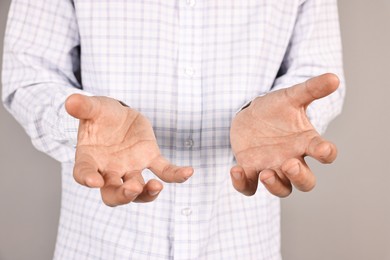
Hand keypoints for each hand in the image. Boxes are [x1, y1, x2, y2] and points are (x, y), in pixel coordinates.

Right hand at [65, 94, 192, 205]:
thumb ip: (83, 106)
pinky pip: (164, 171)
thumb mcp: (92, 107)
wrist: (117, 115)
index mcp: (90, 159)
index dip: (87, 178)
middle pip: (112, 194)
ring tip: (156, 186)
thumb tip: (71, 101)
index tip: (93, 181)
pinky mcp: (150, 159)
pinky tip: (188, 172)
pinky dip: (176, 175)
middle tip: (132, 190)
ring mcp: (131, 168)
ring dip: (147, 193)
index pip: (84, 173)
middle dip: (122, 195)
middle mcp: (110, 170)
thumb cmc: (100, 115)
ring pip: (139, 190)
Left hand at [230, 73, 338, 196]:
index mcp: (306, 142)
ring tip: (265, 173)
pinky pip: (249, 187)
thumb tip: (334, 78)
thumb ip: (311, 89)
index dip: (326, 154)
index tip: (322, 148)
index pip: (325, 153)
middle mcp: (292, 160)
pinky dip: (242, 184)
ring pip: (281, 189)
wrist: (250, 115)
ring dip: (275, 185)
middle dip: (300, 177)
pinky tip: (236, 169)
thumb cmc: (275, 108)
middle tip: (289, 164)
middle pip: (306, 182)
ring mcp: (272, 167)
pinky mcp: (250, 170)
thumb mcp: (291, 97)